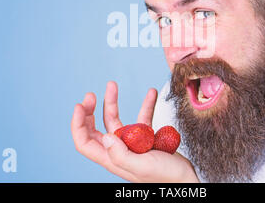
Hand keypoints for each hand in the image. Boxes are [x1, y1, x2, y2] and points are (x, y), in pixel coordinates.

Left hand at [71, 81, 199, 182]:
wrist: (185, 180)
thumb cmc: (165, 178)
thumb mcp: (142, 166)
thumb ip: (121, 154)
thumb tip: (105, 136)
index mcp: (112, 159)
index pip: (84, 142)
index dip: (78, 124)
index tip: (80, 105)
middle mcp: (118, 150)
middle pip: (95, 128)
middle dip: (90, 111)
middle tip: (91, 95)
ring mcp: (131, 143)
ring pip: (114, 120)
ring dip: (112, 102)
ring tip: (112, 85)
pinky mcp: (145, 138)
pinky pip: (141, 118)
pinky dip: (145, 105)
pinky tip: (151, 93)